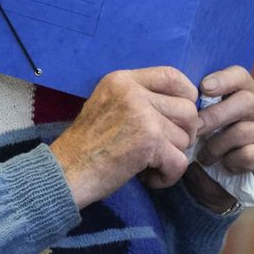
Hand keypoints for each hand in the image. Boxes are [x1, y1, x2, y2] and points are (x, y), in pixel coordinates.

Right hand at [51, 67, 198, 208]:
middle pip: (187, 109)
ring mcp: (142, 115)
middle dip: (183, 134)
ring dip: (171, 157)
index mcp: (123, 80)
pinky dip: (168, 177)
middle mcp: (133, 91)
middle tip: (163, 149)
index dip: (186, 97)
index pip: (173, 75)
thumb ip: (142, 100)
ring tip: (147, 165)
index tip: (179, 119)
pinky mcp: (149, 141)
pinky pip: (180, 162)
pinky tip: (149, 178)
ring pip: (184, 138)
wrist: (66, 172)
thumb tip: (187, 108)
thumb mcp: (109, 106)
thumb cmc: (87, 146)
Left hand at [194, 66, 253, 183]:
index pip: (240, 76)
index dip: (223, 80)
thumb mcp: (206, 121)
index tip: (204, 87)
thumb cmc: (212, 142)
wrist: (226, 181)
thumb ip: (199, 108)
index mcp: (246, 91)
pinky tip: (226, 165)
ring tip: (204, 157)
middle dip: (214, 116)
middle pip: (245, 101)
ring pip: (242, 131)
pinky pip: (249, 154)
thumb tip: (183, 102)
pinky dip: (231, 161)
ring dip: (216, 146)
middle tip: (195, 130)